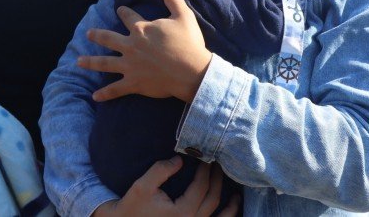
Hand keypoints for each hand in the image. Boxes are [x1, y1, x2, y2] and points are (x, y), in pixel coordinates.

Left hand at [80, 0, 211, 102]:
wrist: (191, 71)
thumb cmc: (188, 43)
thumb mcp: (183, 16)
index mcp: (141, 29)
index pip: (128, 17)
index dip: (123, 12)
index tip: (119, 10)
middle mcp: (131, 46)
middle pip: (108, 38)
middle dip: (97, 35)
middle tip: (88, 33)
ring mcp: (130, 65)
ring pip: (105, 63)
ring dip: (91, 62)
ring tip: (79, 61)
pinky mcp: (133, 82)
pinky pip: (115, 89)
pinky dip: (105, 94)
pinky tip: (94, 97)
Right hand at [93, 157, 236, 216]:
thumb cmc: (132, 207)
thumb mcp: (143, 186)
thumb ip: (161, 170)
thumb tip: (181, 159)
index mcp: (182, 212)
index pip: (201, 187)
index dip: (205, 170)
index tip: (207, 157)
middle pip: (213, 199)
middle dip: (217, 180)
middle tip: (218, 165)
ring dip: (230, 207)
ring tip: (236, 195)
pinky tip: (228, 213)